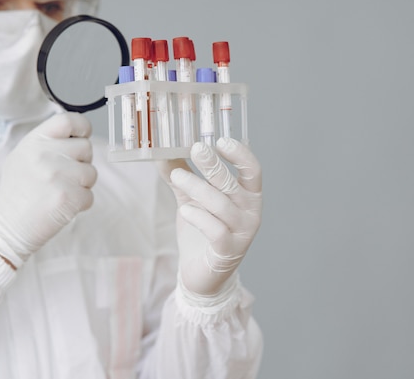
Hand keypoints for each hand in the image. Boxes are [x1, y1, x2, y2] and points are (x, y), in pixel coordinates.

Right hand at [0, 113, 96, 268]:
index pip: (69, 120)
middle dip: (81, 162)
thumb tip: (78, 134)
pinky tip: (62, 204)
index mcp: (35, 141)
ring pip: (92, 172)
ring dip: (82, 184)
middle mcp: (46, 155)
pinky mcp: (69, 197)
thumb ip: (49, 142)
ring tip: (61, 191)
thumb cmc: (20, 190)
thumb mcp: (25, 156)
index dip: (82, 127)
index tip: (81, 137)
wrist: (9, 225)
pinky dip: (80, 202)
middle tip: (64, 175)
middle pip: (86, 147)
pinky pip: (90, 195)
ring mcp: (58, 176)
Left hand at [158, 138, 261, 295]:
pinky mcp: (228, 251)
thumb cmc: (202, 231)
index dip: (240, 153)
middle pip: (233, 183)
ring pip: (221, 205)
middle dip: (213, 164)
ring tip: (178, 175)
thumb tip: (161, 150)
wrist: (202, 274)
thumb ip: (180, 174)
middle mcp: (250, 212)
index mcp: (248, 195)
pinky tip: (184, 210)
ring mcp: (242, 233)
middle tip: (195, 148)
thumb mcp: (190, 198)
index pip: (252, 170)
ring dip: (198, 187)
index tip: (220, 139)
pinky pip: (215, 230)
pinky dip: (199, 217)